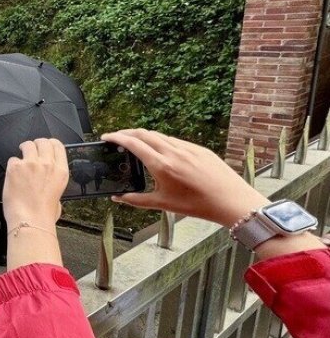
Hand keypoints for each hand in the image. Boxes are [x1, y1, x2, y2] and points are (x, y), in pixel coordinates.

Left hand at [2, 139, 68, 269]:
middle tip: (30, 150)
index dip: (50, 143)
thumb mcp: (59, 197)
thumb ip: (53, 184)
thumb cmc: (44, 215)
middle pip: (42, 142)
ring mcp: (31, 164)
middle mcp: (47, 164)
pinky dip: (12, 165)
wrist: (31, 221)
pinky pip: (12, 159)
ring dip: (23, 149)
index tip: (45, 145)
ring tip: (20, 158)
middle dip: (36, 144)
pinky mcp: (15, 168)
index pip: (58, 145)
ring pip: (27, 145)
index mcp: (61, 171)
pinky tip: (13, 175)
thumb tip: (46, 183)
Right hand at [101, 129, 267, 227]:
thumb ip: (136, 200)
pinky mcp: (198, 148)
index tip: (107, 137)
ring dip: (144, 135)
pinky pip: (175, 140)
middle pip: (144, 133)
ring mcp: (187, 148)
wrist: (230, 200)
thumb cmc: (198, 205)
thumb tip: (118, 198)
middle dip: (127, 132)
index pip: (134, 143)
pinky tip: (159, 149)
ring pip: (159, 135)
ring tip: (136, 142)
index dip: (117, 137)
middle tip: (117, 137)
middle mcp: (173, 152)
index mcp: (162, 165)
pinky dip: (161, 141)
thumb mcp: (163, 204)